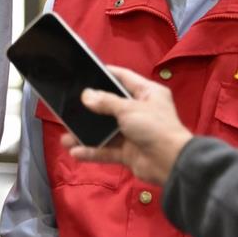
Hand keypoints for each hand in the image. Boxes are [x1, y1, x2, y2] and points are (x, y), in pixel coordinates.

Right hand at [60, 65, 193, 185]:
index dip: (106, 73)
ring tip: (66, 137)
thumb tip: (86, 96)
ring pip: (105, 131)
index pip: (123, 77)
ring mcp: (133, 133)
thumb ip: (105, 102)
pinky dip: (92, 151)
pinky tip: (75, 152)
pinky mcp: (129, 152)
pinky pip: (107, 150)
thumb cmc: (155, 127)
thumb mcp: (128, 109)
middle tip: (68, 107)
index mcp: (147, 94)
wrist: (172, 164)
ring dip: (86, 134)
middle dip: (89, 109)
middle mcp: (140, 111)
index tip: (85, 72)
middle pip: (109, 106)